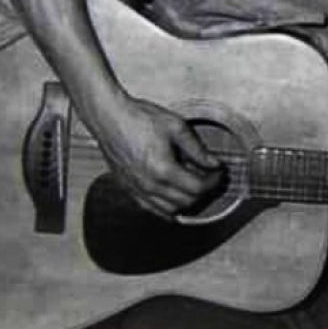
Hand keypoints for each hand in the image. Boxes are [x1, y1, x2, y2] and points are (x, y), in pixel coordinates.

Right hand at [90, 96, 222, 219]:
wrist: (109, 117)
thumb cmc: (138, 118)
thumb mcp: (176, 127)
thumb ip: (198, 149)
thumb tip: (213, 163)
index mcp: (163, 170)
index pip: (197, 188)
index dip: (213, 181)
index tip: (218, 173)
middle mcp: (149, 185)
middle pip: (185, 202)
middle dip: (202, 192)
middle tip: (209, 178)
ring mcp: (136, 189)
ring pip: (169, 210)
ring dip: (185, 202)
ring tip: (193, 187)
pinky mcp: (128, 188)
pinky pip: (151, 208)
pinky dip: (166, 208)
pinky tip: (173, 199)